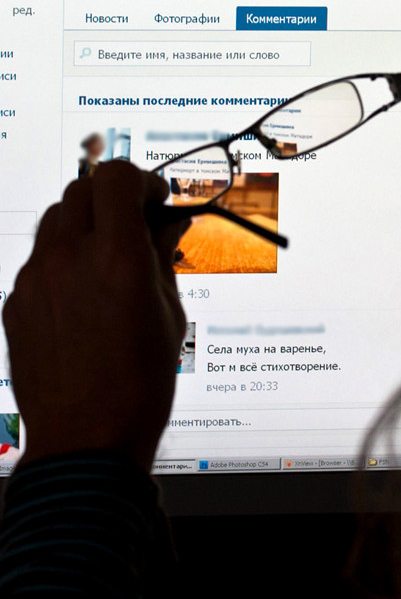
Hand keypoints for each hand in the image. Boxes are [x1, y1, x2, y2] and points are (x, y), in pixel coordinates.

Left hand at [3, 162, 189, 470]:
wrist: (89, 436)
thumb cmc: (139, 383)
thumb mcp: (170, 313)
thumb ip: (164, 258)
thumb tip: (168, 226)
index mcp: (117, 258)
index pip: (117, 177)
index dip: (141, 179)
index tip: (156, 197)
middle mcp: (70, 258)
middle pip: (81, 190)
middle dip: (113, 198)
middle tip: (135, 223)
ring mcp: (35, 279)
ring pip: (55, 221)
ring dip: (84, 224)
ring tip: (108, 257)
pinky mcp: (16, 302)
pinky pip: (39, 261)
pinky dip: (64, 261)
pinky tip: (84, 295)